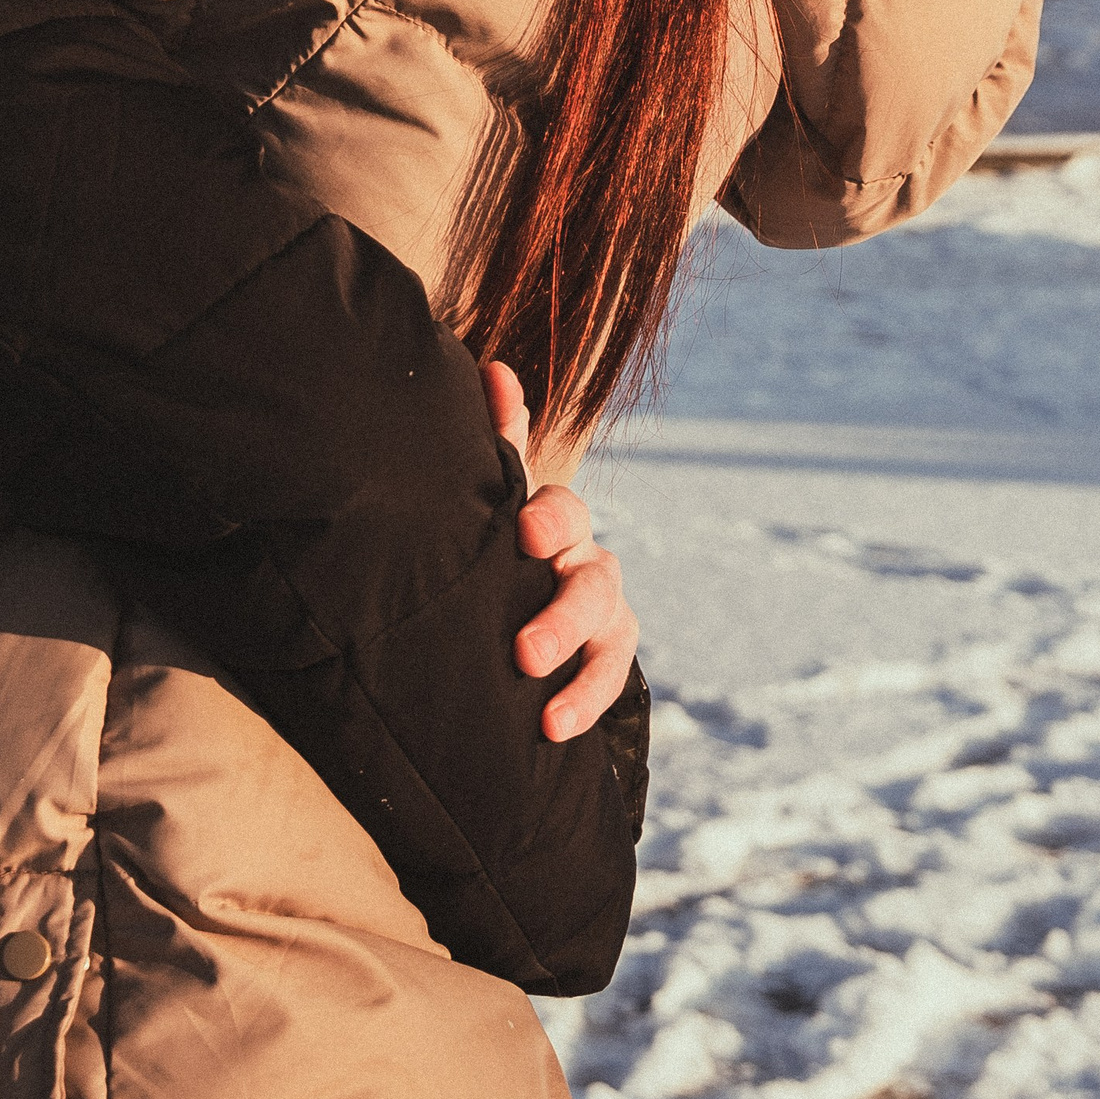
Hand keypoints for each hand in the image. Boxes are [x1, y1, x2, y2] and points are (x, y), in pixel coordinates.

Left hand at [483, 361, 639, 744]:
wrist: (501, 615)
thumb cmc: (492, 544)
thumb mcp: (489, 501)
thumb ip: (496, 441)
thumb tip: (495, 368)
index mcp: (547, 523)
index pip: (562, 512)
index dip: (550, 519)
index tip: (523, 535)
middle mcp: (582, 565)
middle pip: (593, 582)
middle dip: (564, 615)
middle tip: (524, 650)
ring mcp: (600, 615)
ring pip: (609, 635)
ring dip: (581, 670)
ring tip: (544, 705)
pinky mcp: (603, 658)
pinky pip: (610, 680)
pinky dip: (585, 702)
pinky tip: (553, 729)